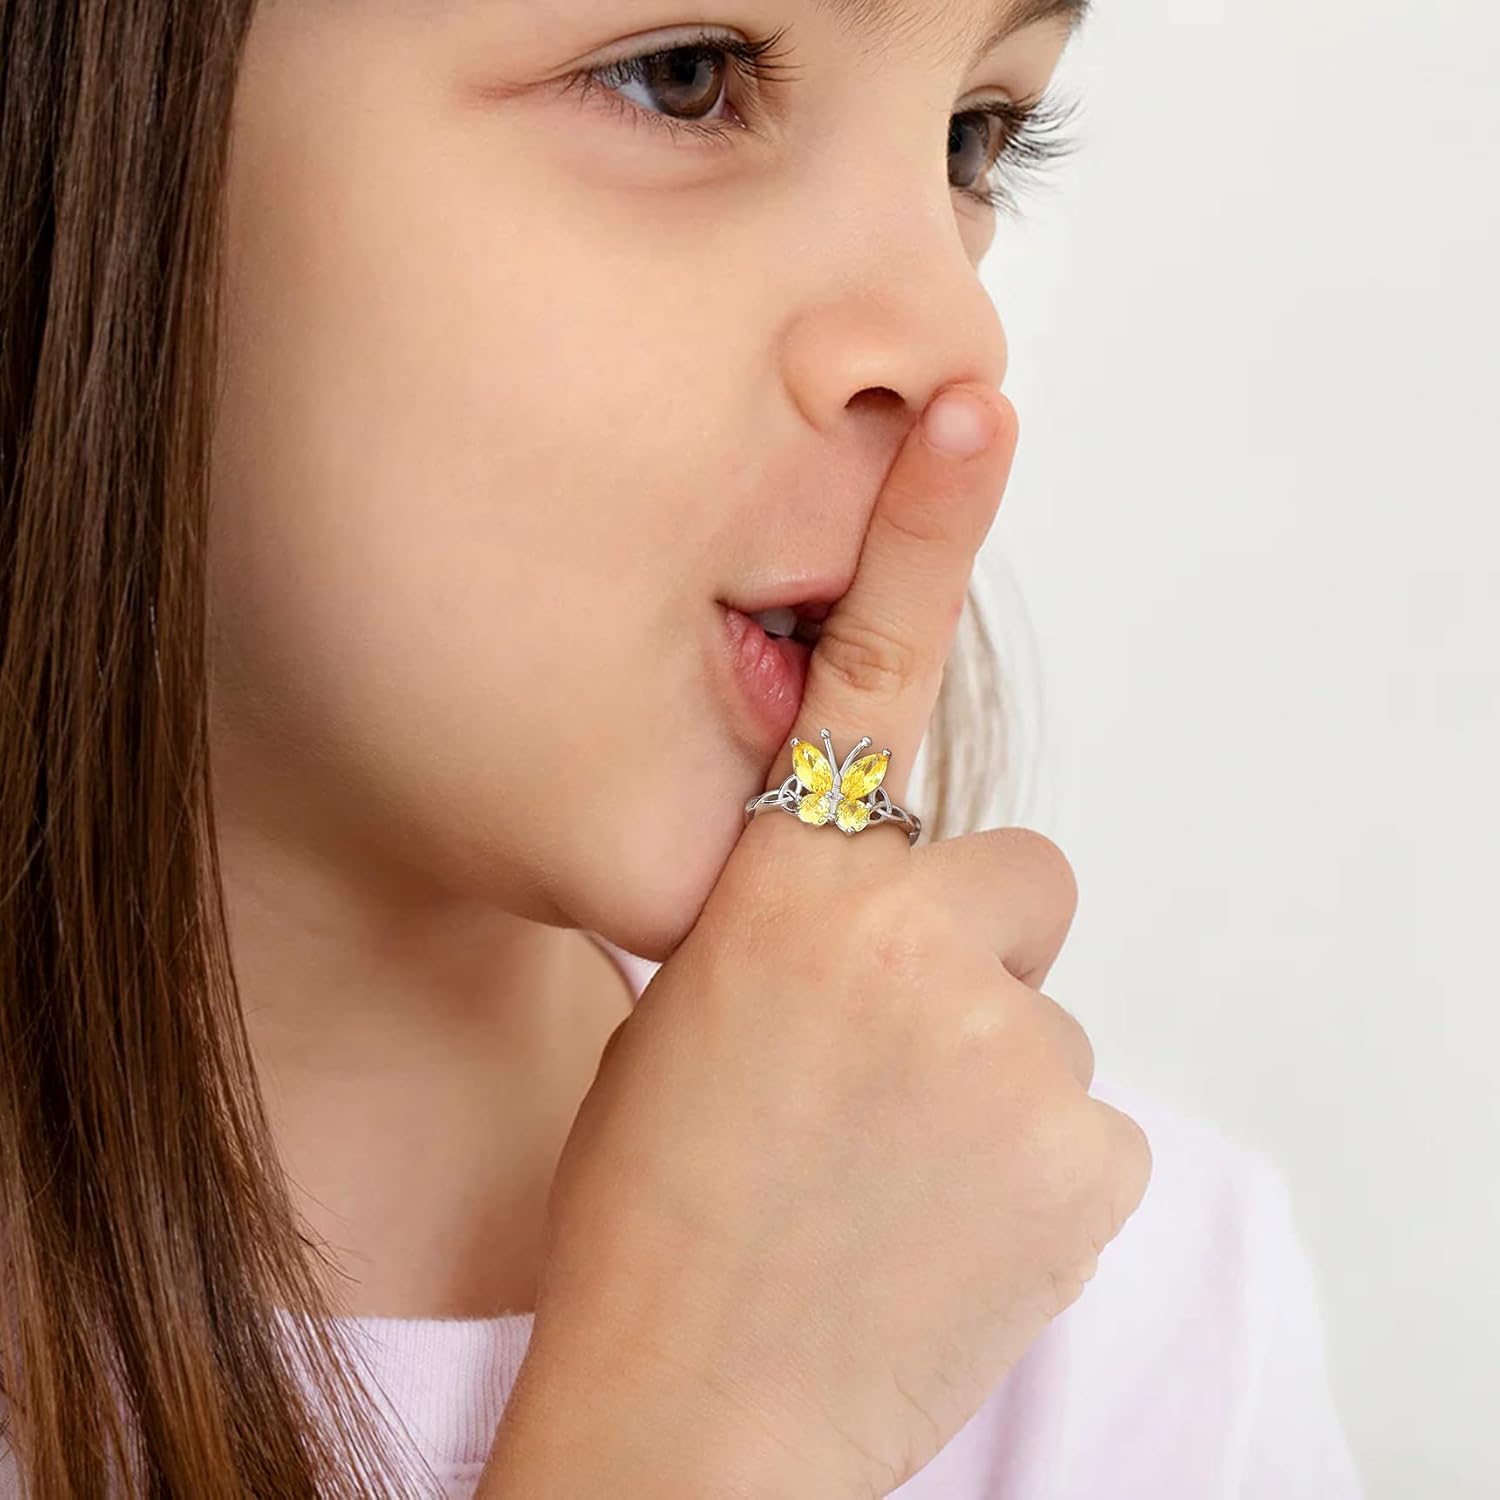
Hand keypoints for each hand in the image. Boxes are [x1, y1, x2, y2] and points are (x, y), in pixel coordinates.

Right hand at [502, 384, 1153, 1498]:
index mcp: (782, 890)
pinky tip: (942, 1226)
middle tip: (882, 1066)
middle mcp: (904, 935)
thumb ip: (792, 921)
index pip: (866, 671)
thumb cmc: (658, 1209)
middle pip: (1013, 882)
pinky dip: (1030, 1166)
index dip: (926, 526)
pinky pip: (1083, 1119)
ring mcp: (1011, 1045)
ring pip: (1042, 1011)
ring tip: (892, 1169)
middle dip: (964, 955)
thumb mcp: (687, 1016)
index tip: (980, 407)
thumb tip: (873, 903)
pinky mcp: (1086, 1153)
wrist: (690, 1411)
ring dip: (989, 1071)